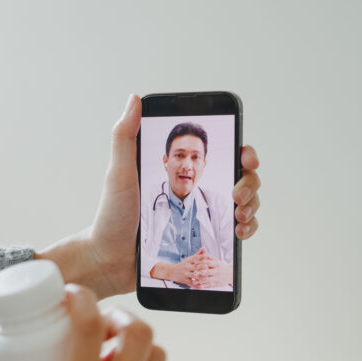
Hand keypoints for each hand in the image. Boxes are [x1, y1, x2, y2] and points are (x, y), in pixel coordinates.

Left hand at [38, 96, 262, 298]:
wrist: (109, 260)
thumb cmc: (112, 216)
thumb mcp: (119, 173)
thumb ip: (125, 137)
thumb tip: (135, 99)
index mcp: (179, 172)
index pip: (221, 155)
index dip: (242, 153)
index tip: (245, 157)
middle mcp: (194, 191)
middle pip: (241, 177)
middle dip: (250, 181)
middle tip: (237, 193)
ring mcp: (200, 217)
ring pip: (246, 203)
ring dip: (252, 204)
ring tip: (240, 214)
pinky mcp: (203, 241)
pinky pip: (238, 231)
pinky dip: (248, 228)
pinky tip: (239, 231)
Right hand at [150, 248, 206, 284]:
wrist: (171, 271)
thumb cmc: (183, 265)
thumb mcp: (189, 259)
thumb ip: (198, 254)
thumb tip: (204, 248)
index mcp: (189, 261)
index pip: (196, 258)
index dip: (201, 257)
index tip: (207, 256)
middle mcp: (187, 267)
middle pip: (195, 266)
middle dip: (201, 267)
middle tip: (207, 267)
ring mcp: (186, 274)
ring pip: (194, 275)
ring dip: (200, 277)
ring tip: (206, 277)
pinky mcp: (185, 280)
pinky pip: (191, 283)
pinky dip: (196, 285)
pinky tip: (201, 285)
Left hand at [191, 253, 232, 288]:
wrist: (231, 274)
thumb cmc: (220, 266)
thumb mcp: (216, 260)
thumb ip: (208, 255)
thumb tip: (202, 249)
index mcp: (217, 264)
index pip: (207, 262)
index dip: (200, 262)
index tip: (194, 262)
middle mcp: (217, 271)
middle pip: (206, 272)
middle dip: (199, 272)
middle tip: (193, 272)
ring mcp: (216, 278)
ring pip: (206, 279)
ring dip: (199, 280)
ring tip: (193, 279)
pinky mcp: (216, 284)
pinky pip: (208, 285)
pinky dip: (202, 285)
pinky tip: (197, 284)